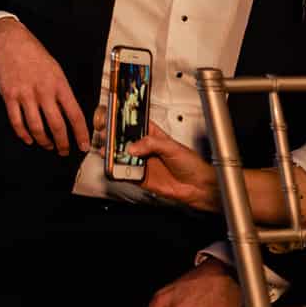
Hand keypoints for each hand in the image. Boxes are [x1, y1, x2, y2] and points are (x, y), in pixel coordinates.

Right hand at [0, 18, 88, 154]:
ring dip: (44, 141)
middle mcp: (43, 91)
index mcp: (59, 84)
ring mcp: (25, 94)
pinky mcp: (10, 96)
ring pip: (37, 127)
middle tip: (64, 150)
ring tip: (47, 145)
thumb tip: (69, 114)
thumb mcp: (56, 70)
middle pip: (57, 125)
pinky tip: (28, 138)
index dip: (81, 134)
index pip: (75, 114)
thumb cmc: (34, 54)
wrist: (10, 40)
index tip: (84, 145)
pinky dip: (23, 134)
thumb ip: (61, 91)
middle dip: (62, 143)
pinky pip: (17, 121)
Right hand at [93, 109, 219, 210]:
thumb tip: (133, 147)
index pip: (132, 123)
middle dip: (111, 138)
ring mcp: (141, 162)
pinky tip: (116, 168)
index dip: (119, 120)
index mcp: (151, 135)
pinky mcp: (140, 177)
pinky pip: (124, 173)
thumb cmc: (192, 164)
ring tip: (108, 153)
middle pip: (121, 140)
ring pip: (120, 156)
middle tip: (107, 137)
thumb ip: (152, 144)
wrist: (198, 186)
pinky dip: (117, 172)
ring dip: (112, 155)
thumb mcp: (173, 147)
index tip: (110, 119)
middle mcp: (143, 148)